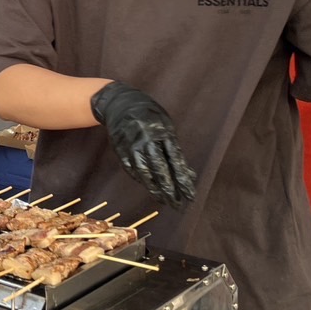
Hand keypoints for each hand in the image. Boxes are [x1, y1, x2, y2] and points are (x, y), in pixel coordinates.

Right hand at [90, 81, 196, 206]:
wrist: (120, 103)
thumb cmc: (149, 115)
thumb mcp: (166, 127)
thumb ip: (175, 150)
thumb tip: (187, 174)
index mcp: (162, 133)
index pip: (176, 162)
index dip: (183, 180)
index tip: (190, 195)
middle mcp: (147, 141)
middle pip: (160, 171)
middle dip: (170, 190)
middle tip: (177, 205)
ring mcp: (132, 147)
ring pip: (144, 174)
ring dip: (155, 189)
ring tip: (163, 200)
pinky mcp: (120, 150)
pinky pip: (132, 169)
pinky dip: (141, 179)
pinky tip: (148, 186)